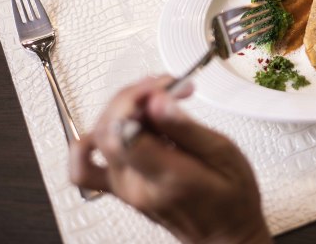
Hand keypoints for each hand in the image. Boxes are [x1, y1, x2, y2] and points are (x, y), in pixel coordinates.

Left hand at [69, 77, 270, 243]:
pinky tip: (121, 123)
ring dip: (118, 109)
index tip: (166, 86)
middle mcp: (137, 186)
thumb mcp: (225, 155)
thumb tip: (157, 102)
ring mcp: (123, 189)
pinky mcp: (117, 189)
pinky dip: (94, 137)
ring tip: (148, 102)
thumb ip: (187, 128)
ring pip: (95, 138)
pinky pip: (84, 165)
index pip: (127, 132)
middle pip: (108, 129)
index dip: (141, 98)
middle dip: (134, 96)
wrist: (224, 235)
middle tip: (166, 88)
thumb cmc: (232, 198)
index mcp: (169, 178)